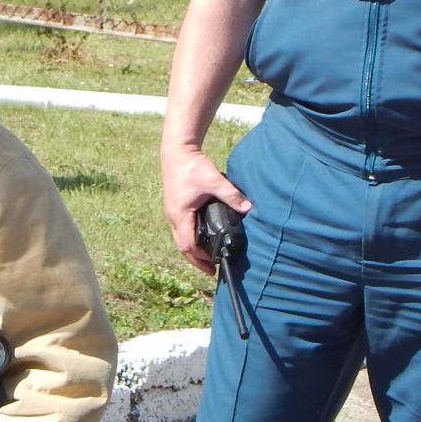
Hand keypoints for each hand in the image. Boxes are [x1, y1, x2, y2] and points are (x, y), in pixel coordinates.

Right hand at [161, 143, 250, 274]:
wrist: (177, 151)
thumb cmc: (192, 165)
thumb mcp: (214, 180)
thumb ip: (231, 195)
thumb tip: (248, 208)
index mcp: (180, 214)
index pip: (188, 245)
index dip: (200, 258)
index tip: (212, 268)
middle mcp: (173, 216)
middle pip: (181, 246)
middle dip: (195, 260)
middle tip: (209, 270)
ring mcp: (172, 212)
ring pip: (179, 238)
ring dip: (191, 250)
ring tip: (206, 258)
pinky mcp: (174, 206)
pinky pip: (180, 229)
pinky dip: (189, 238)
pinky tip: (199, 238)